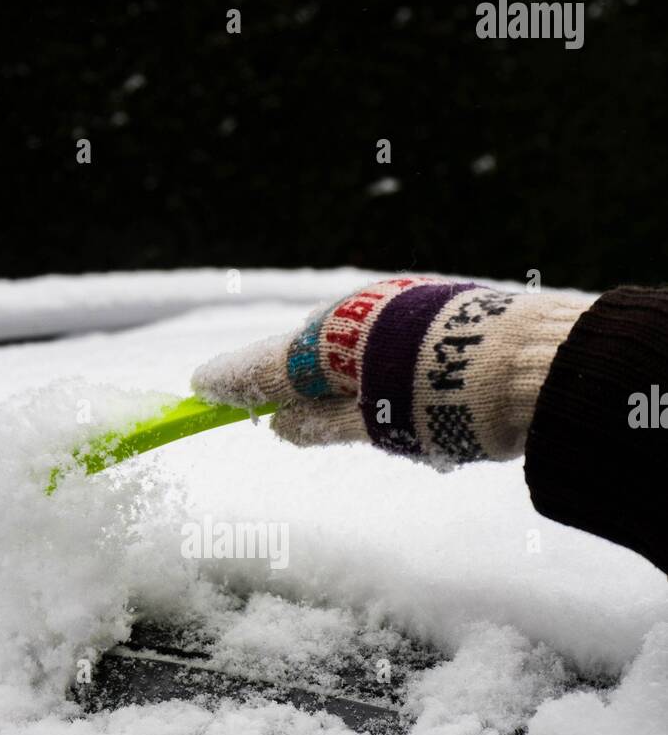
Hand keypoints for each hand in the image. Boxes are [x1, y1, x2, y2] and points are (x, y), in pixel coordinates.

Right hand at [192, 276, 588, 465]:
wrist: (535, 363)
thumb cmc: (449, 404)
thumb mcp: (377, 428)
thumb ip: (322, 424)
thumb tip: (281, 424)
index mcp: (332, 343)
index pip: (266, 366)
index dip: (232, 381)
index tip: (199, 389)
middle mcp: (356, 314)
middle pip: (305, 351)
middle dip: (288, 380)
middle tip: (271, 410)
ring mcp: (397, 306)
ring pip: (348, 345)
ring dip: (339, 376)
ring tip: (351, 414)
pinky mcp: (435, 306)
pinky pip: (387, 340)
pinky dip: (377, 365)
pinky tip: (401, 394)